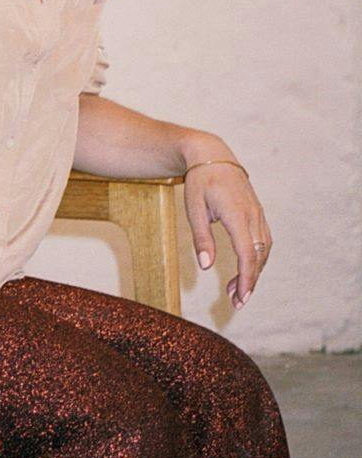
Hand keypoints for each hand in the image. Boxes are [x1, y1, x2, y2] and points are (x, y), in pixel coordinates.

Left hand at [183, 160, 271, 309]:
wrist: (212, 155)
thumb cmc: (200, 181)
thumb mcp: (193, 209)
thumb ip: (201, 238)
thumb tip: (206, 266)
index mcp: (237, 214)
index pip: (248, 253)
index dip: (247, 278)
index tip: (241, 298)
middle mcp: (253, 215)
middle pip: (259, 256)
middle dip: (250, 281)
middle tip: (236, 302)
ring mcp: (258, 213)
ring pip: (264, 250)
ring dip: (254, 271)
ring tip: (236, 290)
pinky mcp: (257, 213)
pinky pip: (264, 241)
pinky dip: (257, 258)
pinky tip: (245, 269)